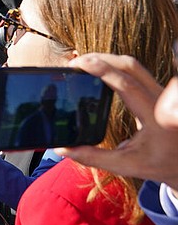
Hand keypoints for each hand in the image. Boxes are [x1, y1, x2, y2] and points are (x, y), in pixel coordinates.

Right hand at [57, 53, 177, 190]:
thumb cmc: (158, 164)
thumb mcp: (126, 165)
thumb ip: (93, 157)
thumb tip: (63, 149)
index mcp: (155, 118)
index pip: (127, 86)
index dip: (103, 71)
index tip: (83, 64)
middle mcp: (161, 100)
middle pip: (130, 66)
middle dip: (101, 59)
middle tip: (76, 63)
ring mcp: (160, 93)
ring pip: (133, 65)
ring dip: (108, 60)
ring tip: (83, 64)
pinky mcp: (156, 92)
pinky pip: (135, 71)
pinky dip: (115, 66)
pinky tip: (99, 70)